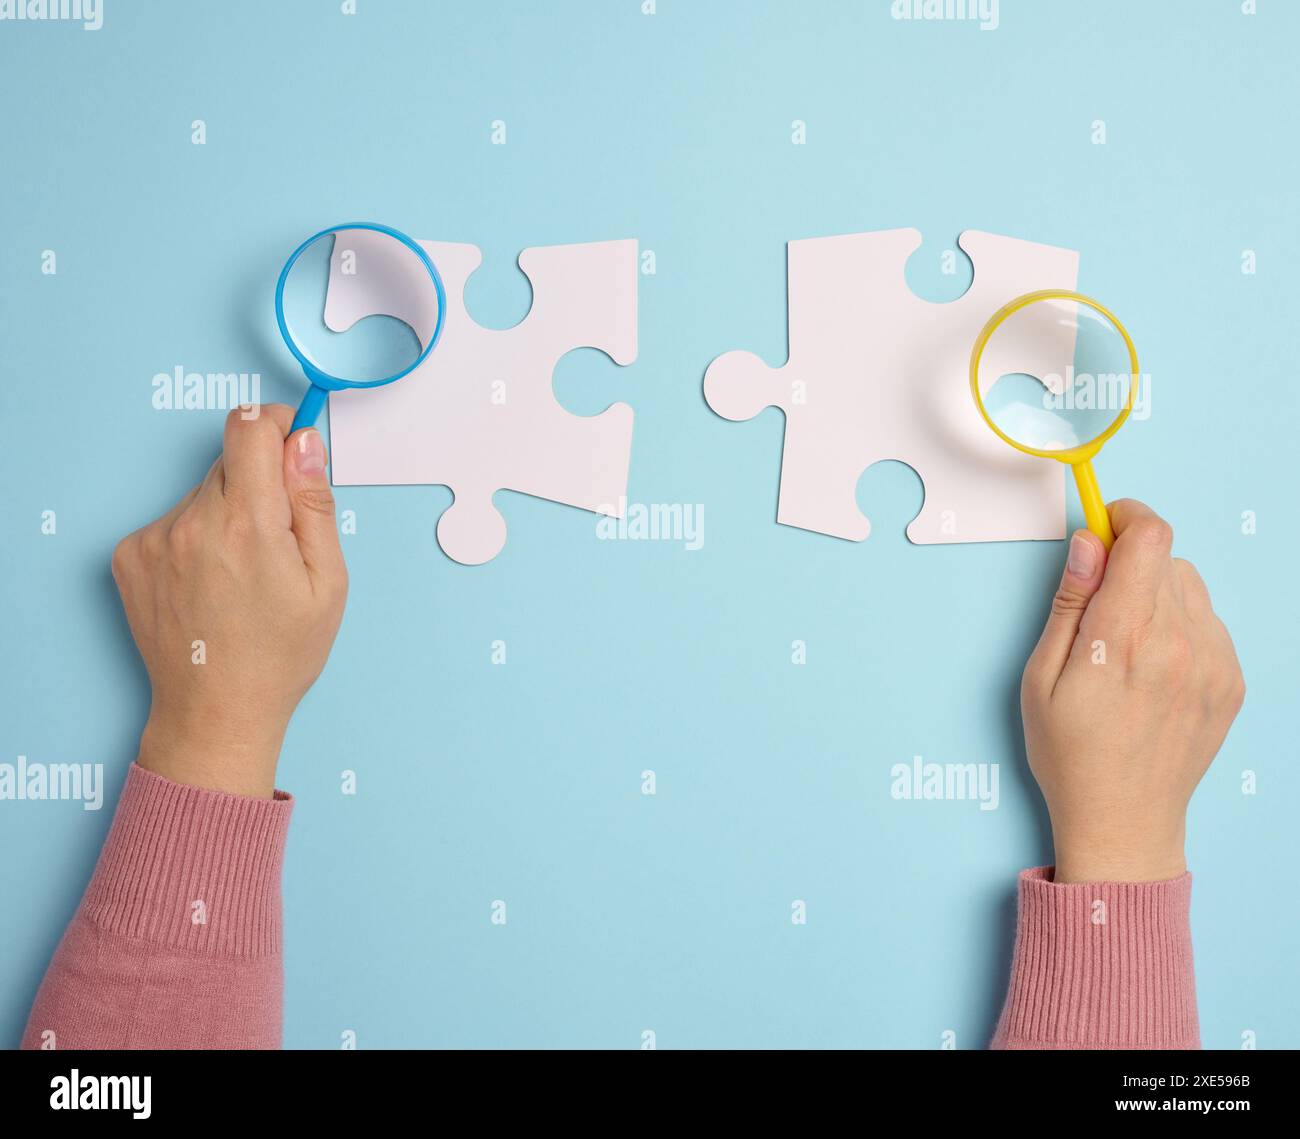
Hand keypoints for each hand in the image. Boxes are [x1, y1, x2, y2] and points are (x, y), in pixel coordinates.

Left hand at [111, 405, 348, 798]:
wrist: (217, 711)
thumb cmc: (280, 654)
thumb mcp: (327, 581)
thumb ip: (314, 503)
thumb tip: (304, 443)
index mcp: (248, 526)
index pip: (248, 427)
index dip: (275, 425)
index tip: (290, 444)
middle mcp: (192, 524)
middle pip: (228, 459)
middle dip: (259, 482)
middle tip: (276, 537)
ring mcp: (154, 539)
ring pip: (202, 491)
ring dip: (227, 512)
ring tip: (241, 571)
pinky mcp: (130, 555)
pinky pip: (174, 518)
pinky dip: (196, 535)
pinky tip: (210, 580)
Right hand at [1020, 500, 1243, 882]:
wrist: (1123, 821)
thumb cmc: (1070, 753)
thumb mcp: (1041, 677)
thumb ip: (1070, 603)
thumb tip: (1089, 543)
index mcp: (1126, 639)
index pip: (1150, 538)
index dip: (1126, 517)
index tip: (1104, 525)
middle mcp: (1180, 645)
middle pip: (1168, 558)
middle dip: (1131, 563)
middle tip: (1099, 603)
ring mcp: (1214, 664)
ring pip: (1191, 587)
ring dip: (1158, 593)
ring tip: (1127, 641)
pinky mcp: (1232, 682)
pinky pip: (1209, 623)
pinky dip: (1181, 626)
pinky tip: (1152, 666)